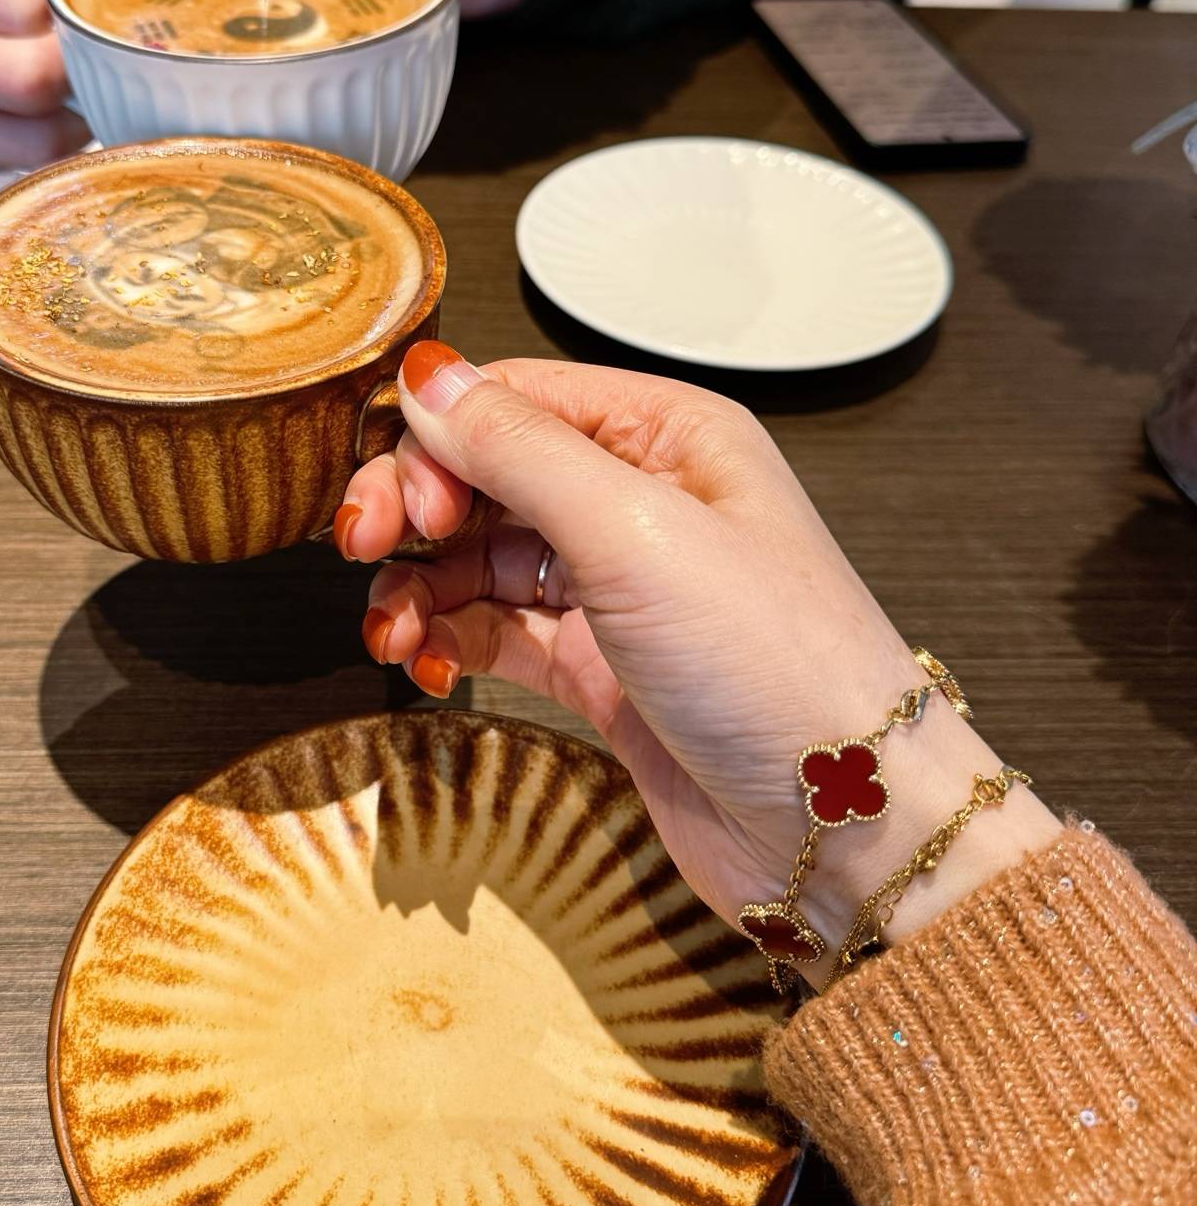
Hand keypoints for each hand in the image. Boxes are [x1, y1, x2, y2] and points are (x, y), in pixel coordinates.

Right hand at [0, 0, 88, 180]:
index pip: (17, 4)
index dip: (61, 1)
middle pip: (25, 80)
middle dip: (75, 63)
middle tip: (87, 44)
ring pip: (28, 139)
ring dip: (72, 111)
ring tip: (73, 76)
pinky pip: (17, 166)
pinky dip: (50, 141)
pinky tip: (45, 108)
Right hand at [336, 347, 1059, 979]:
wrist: (841, 829)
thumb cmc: (772, 665)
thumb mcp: (635, 532)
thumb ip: (519, 450)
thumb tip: (426, 375)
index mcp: (667, 435)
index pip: (514, 397)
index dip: (436, 438)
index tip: (396, 504)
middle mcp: (642, 499)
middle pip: (486, 473)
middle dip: (413, 508)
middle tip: (364, 552)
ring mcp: (619, 589)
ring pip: (480, 558)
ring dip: (419, 587)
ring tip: (391, 636)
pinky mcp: (602, 671)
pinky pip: (497, 631)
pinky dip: (449, 642)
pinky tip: (428, 669)